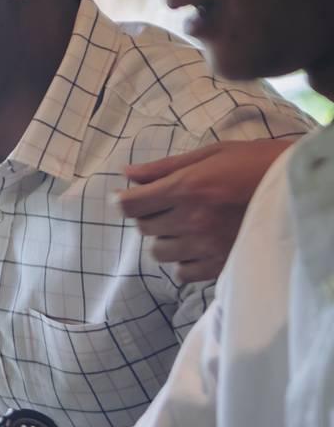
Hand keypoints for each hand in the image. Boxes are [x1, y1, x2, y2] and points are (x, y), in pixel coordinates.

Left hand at [120, 138, 296, 283]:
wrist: (300, 186)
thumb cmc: (257, 162)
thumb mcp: (213, 154)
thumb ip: (166, 167)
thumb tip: (127, 173)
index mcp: (188, 187)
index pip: (132, 205)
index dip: (125, 201)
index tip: (130, 198)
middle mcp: (193, 218)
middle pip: (145, 228)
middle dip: (151, 216)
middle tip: (172, 205)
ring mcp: (206, 244)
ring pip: (160, 252)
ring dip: (167, 239)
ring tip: (188, 226)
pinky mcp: (221, 264)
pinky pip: (182, 273)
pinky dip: (184, 261)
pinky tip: (199, 245)